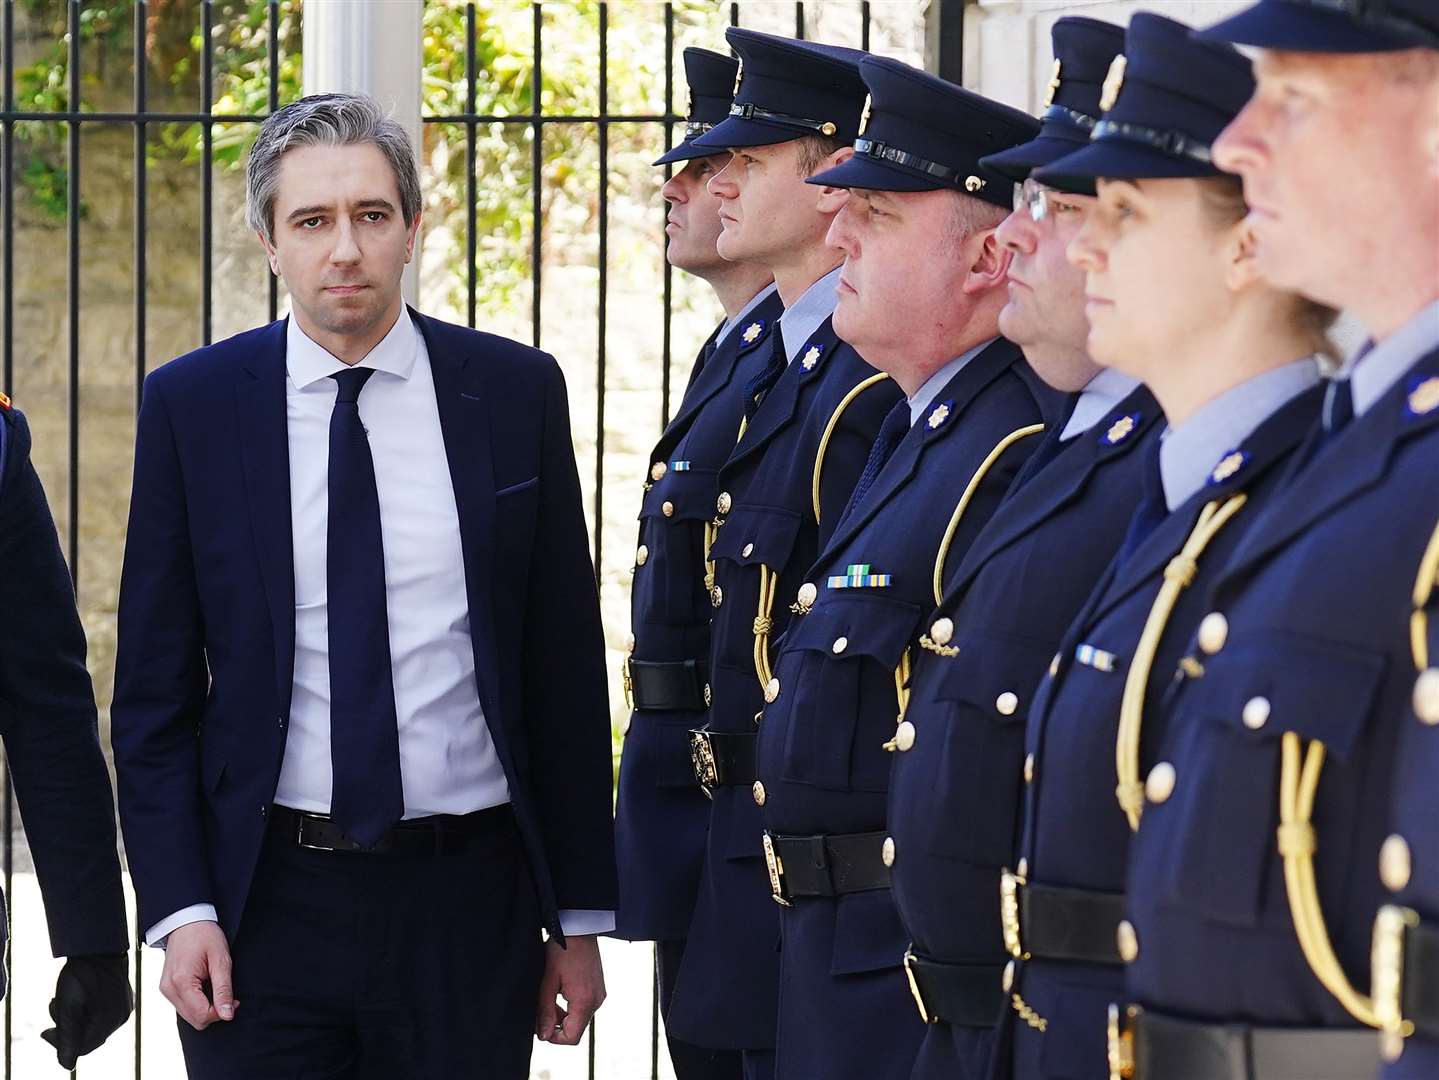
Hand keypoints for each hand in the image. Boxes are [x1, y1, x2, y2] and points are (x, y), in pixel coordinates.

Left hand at [41, 953, 133, 1068]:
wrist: (99, 946)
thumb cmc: (82, 975)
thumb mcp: (68, 1007)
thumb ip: (67, 1038)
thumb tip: (66, 1065)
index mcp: (108, 1023)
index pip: (82, 1049)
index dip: (61, 1045)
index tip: (46, 1031)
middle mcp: (121, 1018)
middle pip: (88, 1037)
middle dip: (68, 1029)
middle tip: (55, 1008)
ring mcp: (124, 1007)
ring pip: (94, 1026)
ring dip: (76, 1018)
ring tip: (63, 1000)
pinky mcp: (124, 998)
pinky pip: (103, 1014)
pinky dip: (87, 1011)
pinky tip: (79, 997)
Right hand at [160, 921, 237, 1030]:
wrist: (186, 921)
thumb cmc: (205, 936)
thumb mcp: (221, 960)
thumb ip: (223, 990)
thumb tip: (227, 1016)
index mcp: (181, 982)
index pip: (202, 1015)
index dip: (222, 1013)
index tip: (234, 1000)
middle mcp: (169, 989)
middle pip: (195, 1020)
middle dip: (214, 1012)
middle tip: (228, 995)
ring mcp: (166, 989)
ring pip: (189, 1016)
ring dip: (206, 1008)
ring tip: (216, 987)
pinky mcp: (167, 988)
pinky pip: (184, 1006)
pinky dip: (198, 1002)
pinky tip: (206, 987)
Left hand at [534, 934, 605, 1045]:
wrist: (579, 929)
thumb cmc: (562, 950)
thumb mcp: (548, 981)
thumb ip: (545, 1011)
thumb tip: (543, 1036)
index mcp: (584, 1002)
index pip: (572, 1037)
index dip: (554, 1038)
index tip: (541, 1027)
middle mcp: (596, 1001)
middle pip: (576, 1028)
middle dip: (557, 1024)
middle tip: (543, 1006)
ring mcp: (599, 994)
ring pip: (580, 1017)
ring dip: (563, 1014)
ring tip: (551, 995)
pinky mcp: (598, 987)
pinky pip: (585, 1005)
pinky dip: (572, 1005)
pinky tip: (561, 989)